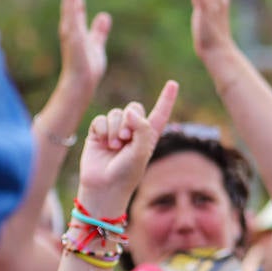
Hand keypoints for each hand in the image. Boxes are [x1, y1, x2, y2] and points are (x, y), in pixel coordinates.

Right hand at [57, 0, 111, 99]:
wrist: (82, 84)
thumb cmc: (88, 69)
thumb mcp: (97, 45)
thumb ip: (99, 31)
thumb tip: (105, 16)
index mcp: (76, 26)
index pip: (76, 2)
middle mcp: (71, 25)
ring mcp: (70, 30)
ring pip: (70, 3)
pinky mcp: (73, 37)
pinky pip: (72, 16)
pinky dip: (72, 3)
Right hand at [77, 82, 177, 213]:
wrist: (103, 187)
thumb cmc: (126, 174)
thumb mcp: (140, 152)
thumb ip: (140, 128)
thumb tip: (129, 110)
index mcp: (148, 137)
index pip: (159, 114)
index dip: (166, 99)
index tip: (173, 83)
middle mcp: (132, 131)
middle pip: (134, 107)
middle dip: (130, 120)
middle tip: (126, 139)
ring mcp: (114, 131)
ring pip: (117, 113)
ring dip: (116, 129)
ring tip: (114, 147)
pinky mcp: (98, 133)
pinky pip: (101, 119)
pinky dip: (103, 130)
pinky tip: (103, 143)